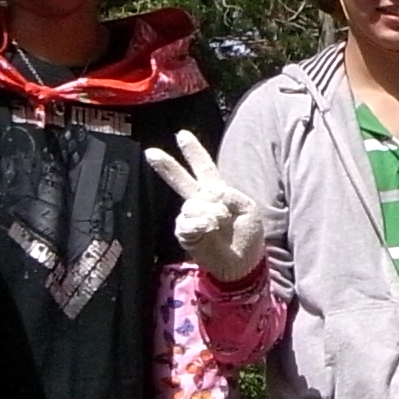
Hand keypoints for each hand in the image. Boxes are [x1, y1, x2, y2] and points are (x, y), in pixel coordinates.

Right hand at [141, 129, 269, 282]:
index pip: (205, 168)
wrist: (243, 263)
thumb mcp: (248, 209)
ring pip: (190, 205)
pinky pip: (186, 223)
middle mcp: (200, 202)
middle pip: (181, 180)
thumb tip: (208, 194)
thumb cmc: (247, 235)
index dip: (194, 152)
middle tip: (151, 153)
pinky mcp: (186, 234)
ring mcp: (192, 218)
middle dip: (167, 166)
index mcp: (217, 192)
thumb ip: (231, 195)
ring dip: (208, 211)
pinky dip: (198, 223)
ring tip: (220, 221)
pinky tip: (208, 226)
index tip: (181, 135)